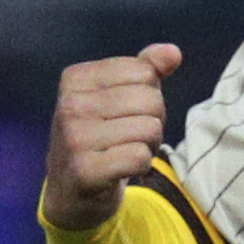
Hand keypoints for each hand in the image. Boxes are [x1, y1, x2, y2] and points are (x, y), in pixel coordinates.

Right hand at [43, 44, 182, 228]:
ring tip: (125, 153)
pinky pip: (140, 157)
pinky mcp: (84, 169)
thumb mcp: (120, 96)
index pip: (144, 72)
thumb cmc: (104, 136)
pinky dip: (141, 166)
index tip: (128, 112)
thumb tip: (173, 52)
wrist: (72, 190)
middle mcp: (71, 104)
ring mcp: (74, 137)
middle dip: (154, 121)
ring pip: (150, 128)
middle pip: (151, 100)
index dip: (150, 95)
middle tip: (130, 137)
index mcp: (77, 78)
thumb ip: (147, 70)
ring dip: (149, 146)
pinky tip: (122, 170)